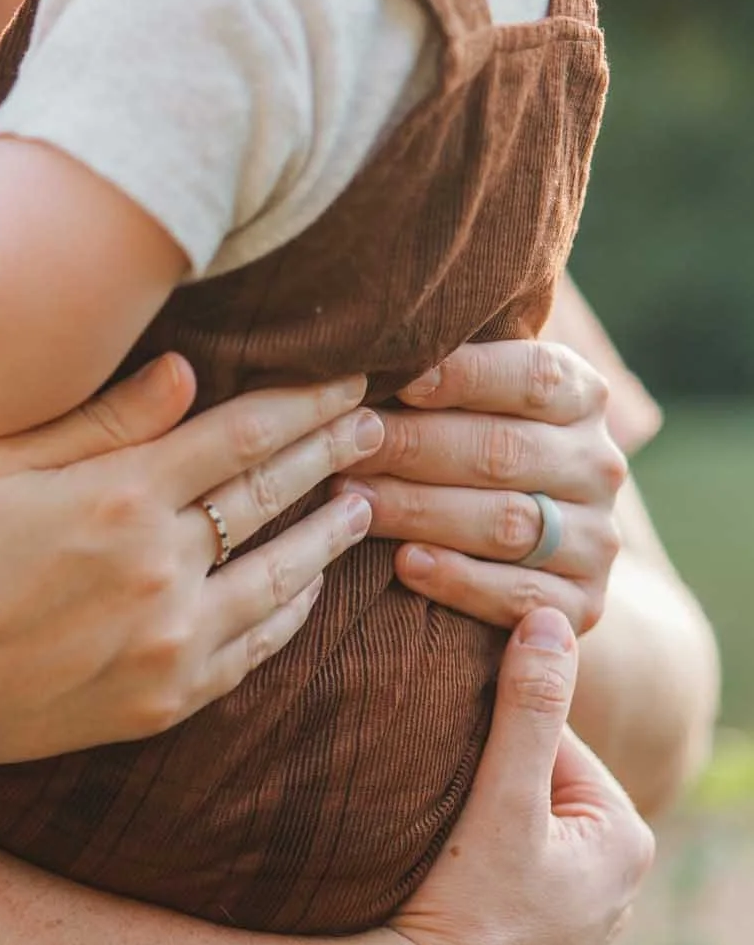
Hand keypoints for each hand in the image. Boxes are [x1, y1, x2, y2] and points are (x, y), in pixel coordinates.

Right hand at [0, 353, 381, 774]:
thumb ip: (98, 417)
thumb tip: (188, 370)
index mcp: (119, 494)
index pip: (243, 431)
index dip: (306, 399)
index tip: (350, 374)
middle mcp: (159, 566)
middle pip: (273, 494)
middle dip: (333, 452)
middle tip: (379, 422)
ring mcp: (170, 640)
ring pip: (282, 576)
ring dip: (330, 534)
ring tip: (363, 504)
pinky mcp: (167, 701)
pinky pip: (255, 650)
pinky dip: (294, 614)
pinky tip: (312, 588)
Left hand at [336, 341, 627, 633]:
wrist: (536, 569)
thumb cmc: (474, 463)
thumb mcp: (477, 408)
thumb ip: (449, 376)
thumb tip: (369, 338)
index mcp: (582, 400)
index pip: (533, 377)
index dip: (466, 376)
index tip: (400, 379)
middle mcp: (599, 466)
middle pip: (504, 452)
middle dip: (414, 447)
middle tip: (346, 445)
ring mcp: (596, 539)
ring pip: (506, 523)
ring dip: (421, 511)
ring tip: (354, 502)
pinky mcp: (582, 605)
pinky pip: (520, 595)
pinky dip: (459, 580)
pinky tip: (405, 564)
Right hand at [367, 609, 653, 944]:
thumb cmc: (468, 916)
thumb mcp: (501, 801)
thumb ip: (527, 708)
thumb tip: (550, 617)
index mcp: (623, 843)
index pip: (554, 754)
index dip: (490, 742)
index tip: (436, 747)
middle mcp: (617, 904)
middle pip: (539, 817)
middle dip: (487, 806)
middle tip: (423, 814)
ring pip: (523, 879)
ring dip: (482, 866)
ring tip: (424, 870)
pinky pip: (508, 940)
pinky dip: (479, 927)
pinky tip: (441, 929)